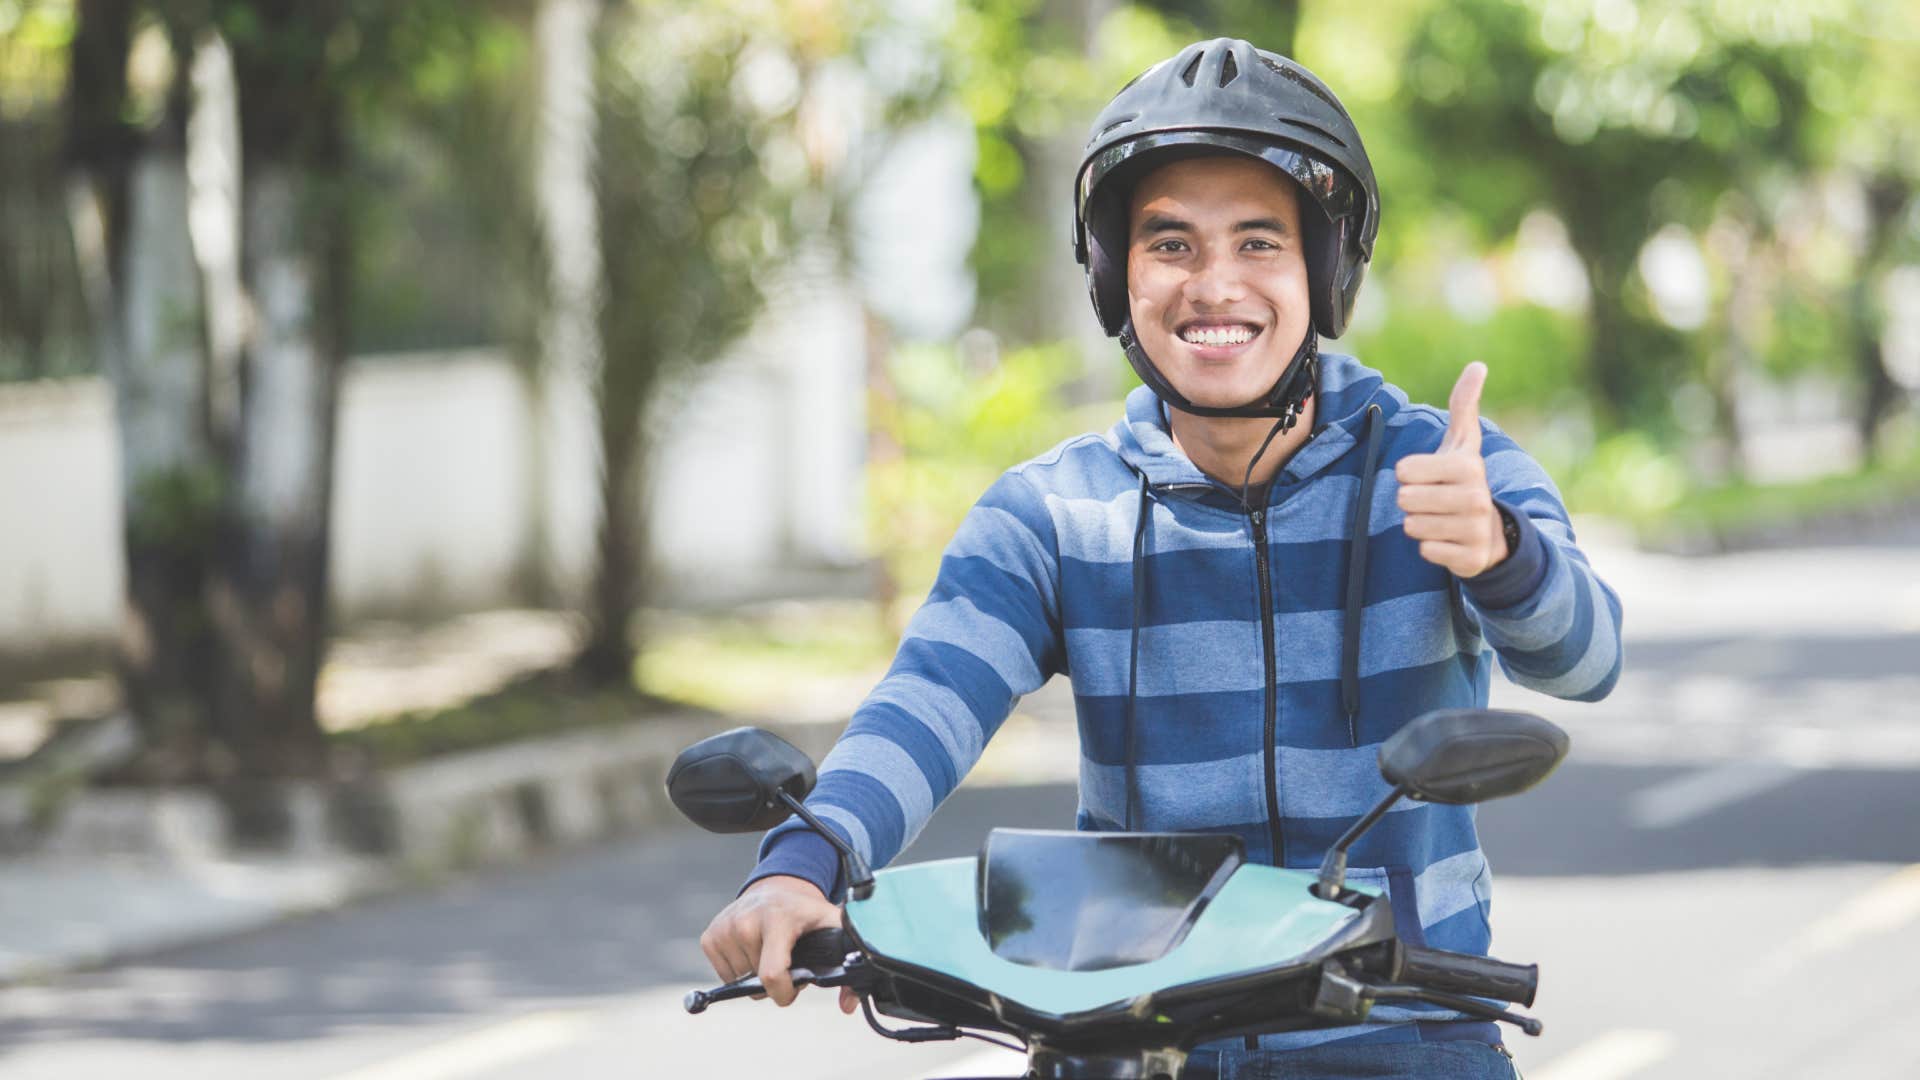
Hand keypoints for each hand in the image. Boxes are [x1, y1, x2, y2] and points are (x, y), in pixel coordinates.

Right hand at [701, 875, 858, 1013]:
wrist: (776, 887)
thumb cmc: (804, 912)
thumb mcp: (831, 926)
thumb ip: (847, 961)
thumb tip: (848, 1007)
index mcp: (778, 920)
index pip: (773, 974)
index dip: (784, 993)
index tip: (792, 989)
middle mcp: (746, 922)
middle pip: (758, 983)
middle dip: (775, 982)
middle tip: (786, 959)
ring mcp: (725, 929)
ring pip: (741, 982)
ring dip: (756, 976)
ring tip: (770, 952)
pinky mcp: (710, 936)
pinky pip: (725, 975)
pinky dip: (739, 971)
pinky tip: (752, 950)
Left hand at [1395, 362, 1506, 578]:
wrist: (1493, 532)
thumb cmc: (1464, 480)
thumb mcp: (1464, 443)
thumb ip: (1464, 405)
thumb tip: (1478, 365)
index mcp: (1468, 466)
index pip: (1404, 470)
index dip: (1409, 474)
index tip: (1429, 476)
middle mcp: (1476, 498)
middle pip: (1405, 499)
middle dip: (1411, 500)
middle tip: (1433, 501)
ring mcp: (1475, 530)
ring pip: (1412, 526)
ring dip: (1419, 524)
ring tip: (1440, 519)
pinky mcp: (1470, 560)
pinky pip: (1425, 552)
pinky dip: (1430, 548)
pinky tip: (1447, 541)